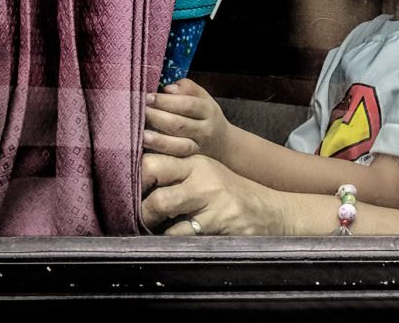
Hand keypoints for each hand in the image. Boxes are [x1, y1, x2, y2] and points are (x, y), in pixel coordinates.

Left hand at [142, 153, 286, 235]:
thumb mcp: (207, 179)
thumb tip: (134, 190)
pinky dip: (170, 239)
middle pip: (150, 172)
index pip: (152, 158)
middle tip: (136, 215)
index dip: (133, 177)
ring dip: (149, 221)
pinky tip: (175, 240)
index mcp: (196, 162)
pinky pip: (179, 232)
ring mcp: (210, 196)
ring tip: (152, 229)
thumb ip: (177, 179)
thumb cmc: (232, 198)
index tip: (128, 195)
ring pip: (160, 203)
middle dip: (136, 197)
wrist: (270, 212)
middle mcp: (202, 173)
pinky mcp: (217, 219)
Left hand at [144, 79, 232, 160]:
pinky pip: (174, 159)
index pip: (188, 104)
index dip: (166, 101)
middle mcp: (204, 130)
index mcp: (208, 110)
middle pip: (179, 124)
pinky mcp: (189, 161)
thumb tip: (167, 88)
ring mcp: (197, 147)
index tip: (147, 97)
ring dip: (158, 140)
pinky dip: (160, 154)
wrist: (223, 145)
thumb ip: (188, 89)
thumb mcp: (204, 98)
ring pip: (178, 145)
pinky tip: (146, 150)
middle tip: (138, 112)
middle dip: (157, 117)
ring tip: (140, 134)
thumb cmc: (206, 117)